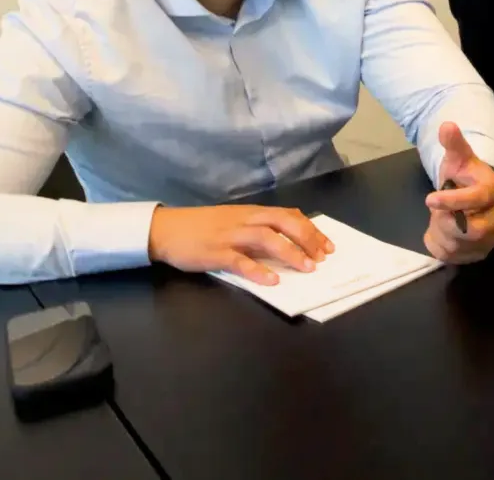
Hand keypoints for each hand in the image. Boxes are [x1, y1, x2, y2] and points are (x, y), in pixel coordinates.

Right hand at [147, 205, 333, 286]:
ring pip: (266, 238)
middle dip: (307, 238)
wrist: (166, 229)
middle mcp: (244, 220)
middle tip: (323, 256)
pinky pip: (240, 261)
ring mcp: (229, 235)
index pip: (287, 215)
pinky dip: (258, 270)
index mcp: (250, 213)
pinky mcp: (215, 252)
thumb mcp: (233, 221)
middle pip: (282, 222)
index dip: (310, 229)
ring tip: (307, 268)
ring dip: (289, 252)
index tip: (327, 244)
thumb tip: (286, 241)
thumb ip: (256, 228)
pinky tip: (272, 281)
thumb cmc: (202, 227)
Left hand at [422, 122, 493, 263]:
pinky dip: (441, 246)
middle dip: (446, 221)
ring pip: (460, 245)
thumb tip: (446, 126)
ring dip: (441, 233)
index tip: (429, 199)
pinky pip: (455, 257)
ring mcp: (492, 237)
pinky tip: (441, 232)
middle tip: (436, 211)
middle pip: (471, 229)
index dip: (452, 201)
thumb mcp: (458, 159)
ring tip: (439, 219)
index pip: (476, 199)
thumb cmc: (465, 176)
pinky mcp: (481, 252)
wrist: (475, 196)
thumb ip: (453, 144)